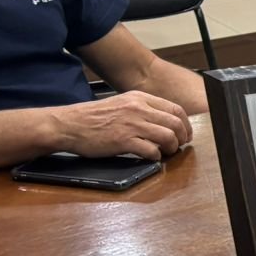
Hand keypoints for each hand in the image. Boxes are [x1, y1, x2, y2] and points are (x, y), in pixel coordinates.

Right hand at [52, 91, 191, 160]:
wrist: (69, 124)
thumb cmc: (94, 117)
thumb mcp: (122, 103)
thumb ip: (143, 108)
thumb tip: (165, 121)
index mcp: (140, 98)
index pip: (176, 109)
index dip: (185, 124)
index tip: (185, 134)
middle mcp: (139, 108)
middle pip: (176, 123)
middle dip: (182, 137)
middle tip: (179, 146)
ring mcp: (131, 124)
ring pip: (168, 136)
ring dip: (172, 148)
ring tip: (166, 153)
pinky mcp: (123, 140)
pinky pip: (151, 150)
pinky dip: (156, 156)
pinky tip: (151, 157)